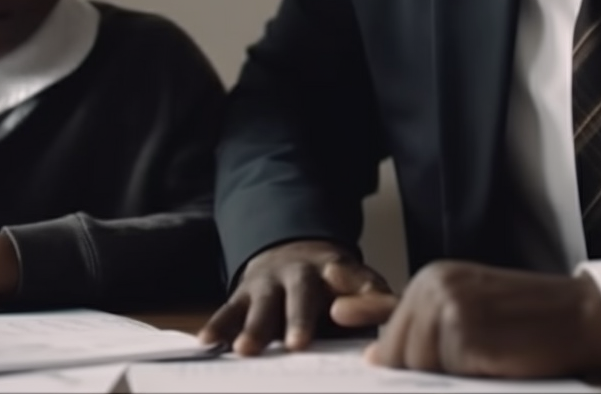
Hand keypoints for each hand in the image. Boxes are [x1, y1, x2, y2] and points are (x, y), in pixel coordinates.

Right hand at [198, 239, 393, 354]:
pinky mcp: (243, 294)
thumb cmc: (333, 283)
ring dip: (254, 326)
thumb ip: (376, 301)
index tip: (341, 312)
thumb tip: (394, 326)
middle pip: (300, 294)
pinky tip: (207, 342)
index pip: (350, 279)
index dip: (349, 293)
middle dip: (297, 318)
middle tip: (296, 344)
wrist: (291, 252)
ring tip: (245, 349)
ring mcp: (268, 282)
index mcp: (336, 269)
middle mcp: (300, 272)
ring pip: (261, 304)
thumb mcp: (360, 282)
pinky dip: (217, 326)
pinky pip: (228, 310)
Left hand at [364, 260, 600, 377]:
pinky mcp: (466, 331)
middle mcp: (434, 286)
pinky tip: (495, 363)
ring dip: (449, 377)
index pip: (391, 337)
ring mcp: (448, 306)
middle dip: (427, 373)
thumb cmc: (530, 322)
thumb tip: (372, 356)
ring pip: (419, 368)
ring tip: (489, 358)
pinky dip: (467, 380)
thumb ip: (420, 330)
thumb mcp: (469, 313)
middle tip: (477, 359)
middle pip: (399, 355)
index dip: (406, 363)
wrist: (583, 315)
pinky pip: (443, 375)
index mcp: (431, 279)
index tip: (434, 361)